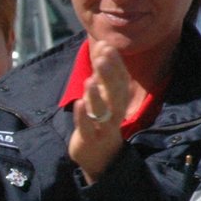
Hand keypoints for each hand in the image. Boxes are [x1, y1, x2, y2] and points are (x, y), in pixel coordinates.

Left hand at [69, 42, 133, 183]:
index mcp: (119, 100)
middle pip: (115, 92)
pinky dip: (83, 116)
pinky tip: (78, 104)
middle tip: (101, 58)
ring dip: (97, 96)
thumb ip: (102, 72)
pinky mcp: (90, 139)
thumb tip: (103, 44)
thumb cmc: (100, 119)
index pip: (121, 79)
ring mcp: (103, 127)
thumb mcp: (103, 95)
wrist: (99, 156)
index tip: (106, 46)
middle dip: (108, 75)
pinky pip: (87, 127)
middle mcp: (115, 112)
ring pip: (103, 111)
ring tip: (90, 80)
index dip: (115, 63)